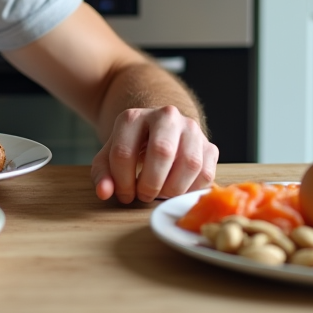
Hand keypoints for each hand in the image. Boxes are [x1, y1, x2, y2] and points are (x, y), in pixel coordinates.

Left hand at [91, 105, 217, 204]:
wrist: (157, 131)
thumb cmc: (131, 147)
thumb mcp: (109, 157)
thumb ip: (102, 174)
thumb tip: (104, 192)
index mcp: (133, 117)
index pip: (124, 151)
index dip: (122, 181)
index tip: (124, 195)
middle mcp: (166, 116)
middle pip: (162, 151)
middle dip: (151, 184)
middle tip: (144, 196)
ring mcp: (191, 129)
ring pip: (190, 163)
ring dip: (173, 189)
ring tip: (161, 194)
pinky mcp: (209, 146)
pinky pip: (207, 174)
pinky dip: (191, 190)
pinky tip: (177, 191)